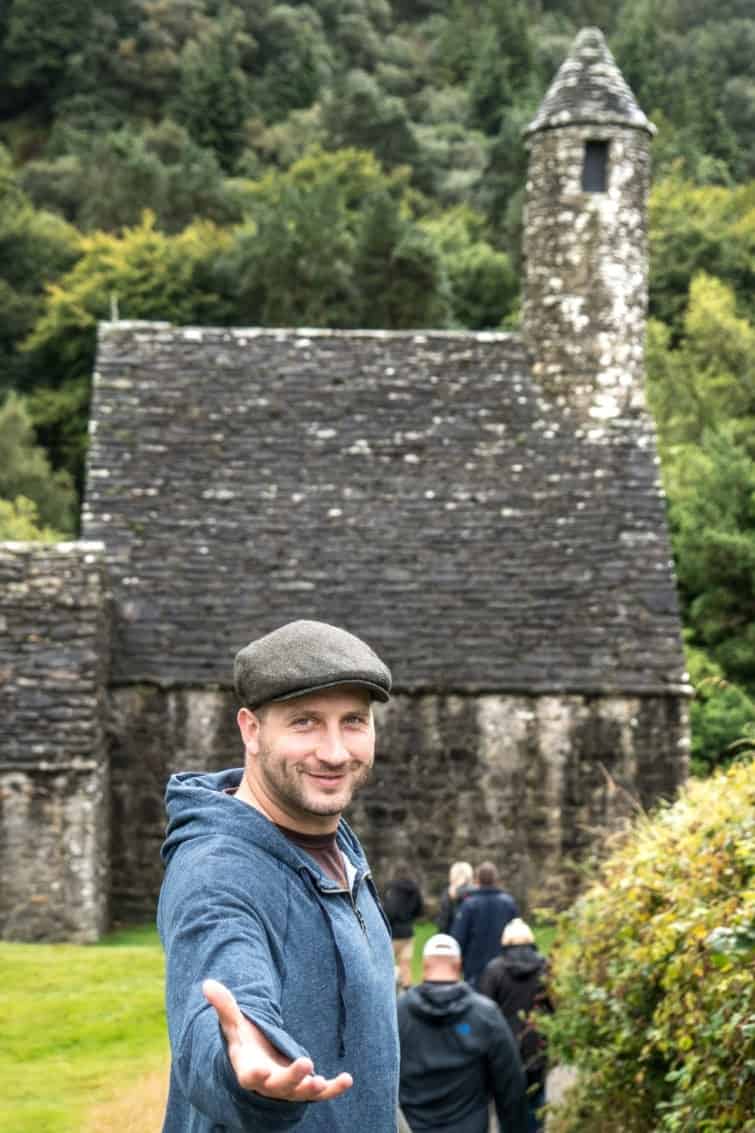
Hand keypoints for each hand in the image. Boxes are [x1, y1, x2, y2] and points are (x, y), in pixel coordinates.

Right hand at [202, 979, 352, 1101]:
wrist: (259, 1064)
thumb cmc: (245, 1043)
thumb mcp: (234, 1024)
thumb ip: (224, 1006)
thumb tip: (207, 983)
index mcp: (248, 1068)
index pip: (249, 1075)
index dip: (254, 1073)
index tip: (259, 1069)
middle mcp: (268, 1083)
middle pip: (279, 1085)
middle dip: (292, 1077)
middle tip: (306, 1063)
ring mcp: (288, 1088)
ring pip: (299, 1093)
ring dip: (312, 1088)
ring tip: (322, 1080)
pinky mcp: (304, 1088)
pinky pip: (321, 1093)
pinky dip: (333, 1089)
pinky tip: (348, 1079)